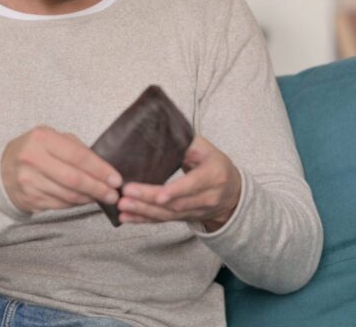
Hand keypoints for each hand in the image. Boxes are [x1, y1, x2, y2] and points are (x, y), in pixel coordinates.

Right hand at [1, 126, 122, 213]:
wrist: (2, 169)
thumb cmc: (35, 150)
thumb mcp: (52, 139)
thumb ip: (76, 149)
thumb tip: (104, 169)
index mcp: (42, 138)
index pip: (78, 156)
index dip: (100, 170)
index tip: (115, 179)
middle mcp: (33, 159)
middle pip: (74, 179)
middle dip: (97, 188)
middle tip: (113, 194)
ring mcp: (29, 181)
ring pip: (68, 195)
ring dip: (88, 198)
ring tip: (102, 197)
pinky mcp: (29, 198)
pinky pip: (60, 204)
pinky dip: (76, 204)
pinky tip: (84, 200)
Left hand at [116, 136, 240, 231]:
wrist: (233, 193)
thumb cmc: (216, 165)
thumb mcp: (207, 150)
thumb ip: (186, 143)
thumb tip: (160, 134)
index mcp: (213, 176)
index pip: (193, 185)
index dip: (176, 191)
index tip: (159, 195)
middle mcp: (206, 197)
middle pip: (176, 203)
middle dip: (149, 200)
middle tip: (126, 194)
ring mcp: (196, 211)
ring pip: (168, 215)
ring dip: (143, 211)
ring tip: (122, 206)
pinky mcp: (185, 218)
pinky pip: (163, 221)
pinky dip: (143, 220)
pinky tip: (126, 217)